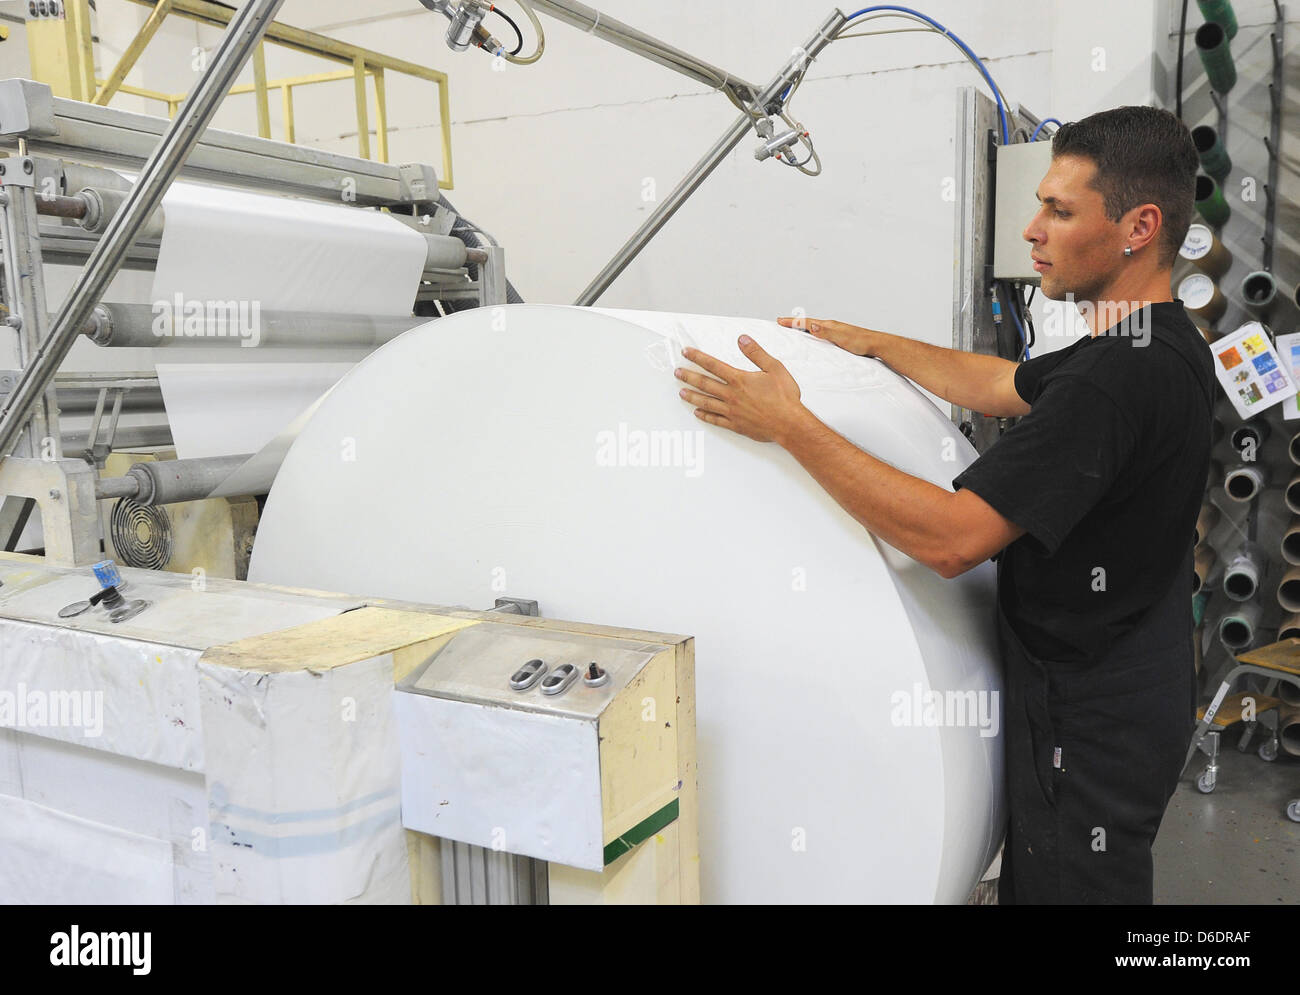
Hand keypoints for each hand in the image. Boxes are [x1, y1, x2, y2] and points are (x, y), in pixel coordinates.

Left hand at [674, 335, 808, 444]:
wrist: (789, 423)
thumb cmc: (784, 398)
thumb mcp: (774, 368)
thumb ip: (756, 353)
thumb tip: (742, 340)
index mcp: (739, 380)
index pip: (713, 365)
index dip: (697, 357)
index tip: (686, 352)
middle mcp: (732, 395)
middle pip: (704, 383)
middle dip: (688, 376)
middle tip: (677, 372)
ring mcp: (732, 411)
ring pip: (706, 402)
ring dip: (692, 396)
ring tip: (681, 392)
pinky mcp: (735, 424)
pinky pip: (715, 419)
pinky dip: (705, 416)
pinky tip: (697, 413)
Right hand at [776, 315, 875, 356]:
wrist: (876, 344)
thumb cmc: (861, 342)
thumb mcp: (841, 338)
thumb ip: (826, 332)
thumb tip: (812, 326)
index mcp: (829, 326)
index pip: (807, 322)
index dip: (793, 322)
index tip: (780, 320)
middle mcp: (831, 326)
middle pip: (809, 323)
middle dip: (795, 322)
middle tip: (783, 322)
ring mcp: (835, 331)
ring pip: (815, 327)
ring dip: (803, 327)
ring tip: (795, 328)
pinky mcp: (839, 337)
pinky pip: (821, 333)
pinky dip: (813, 333)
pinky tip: (815, 337)